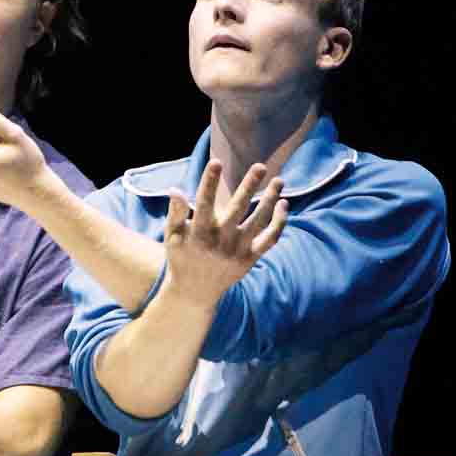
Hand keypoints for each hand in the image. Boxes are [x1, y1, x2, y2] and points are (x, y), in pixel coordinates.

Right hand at [163, 160, 287, 310]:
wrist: (194, 293)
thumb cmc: (181, 257)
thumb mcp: (172, 236)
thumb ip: (175, 212)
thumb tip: (175, 189)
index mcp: (198, 233)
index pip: (204, 203)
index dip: (209, 182)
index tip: (216, 161)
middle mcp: (219, 242)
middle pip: (237, 209)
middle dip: (249, 186)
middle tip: (260, 166)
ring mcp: (237, 251)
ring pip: (258, 221)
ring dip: (270, 199)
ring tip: (279, 180)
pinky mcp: (250, 259)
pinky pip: (269, 239)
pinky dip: (279, 222)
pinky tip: (283, 204)